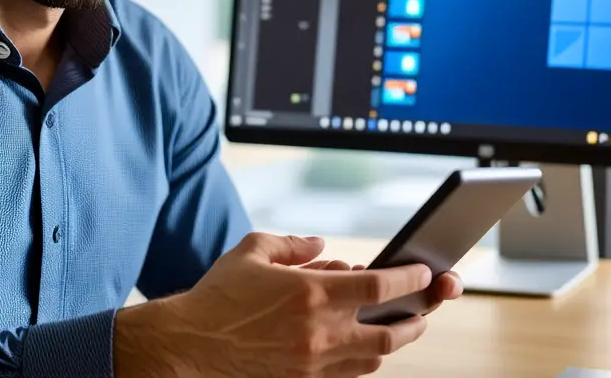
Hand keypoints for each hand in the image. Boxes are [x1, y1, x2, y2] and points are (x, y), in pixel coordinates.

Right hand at [118, 233, 436, 377]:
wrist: (186, 347)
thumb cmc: (217, 297)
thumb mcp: (253, 252)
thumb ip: (294, 244)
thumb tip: (323, 246)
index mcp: (312, 293)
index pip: (381, 286)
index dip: (410, 279)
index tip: (424, 272)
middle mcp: (320, 332)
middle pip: (392, 333)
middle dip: (416, 319)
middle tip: (423, 308)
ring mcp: (314, 364)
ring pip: (375, 359)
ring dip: (393, 342)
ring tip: (397, 328)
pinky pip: (349, 376)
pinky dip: (362, 361)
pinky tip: (359, 348)